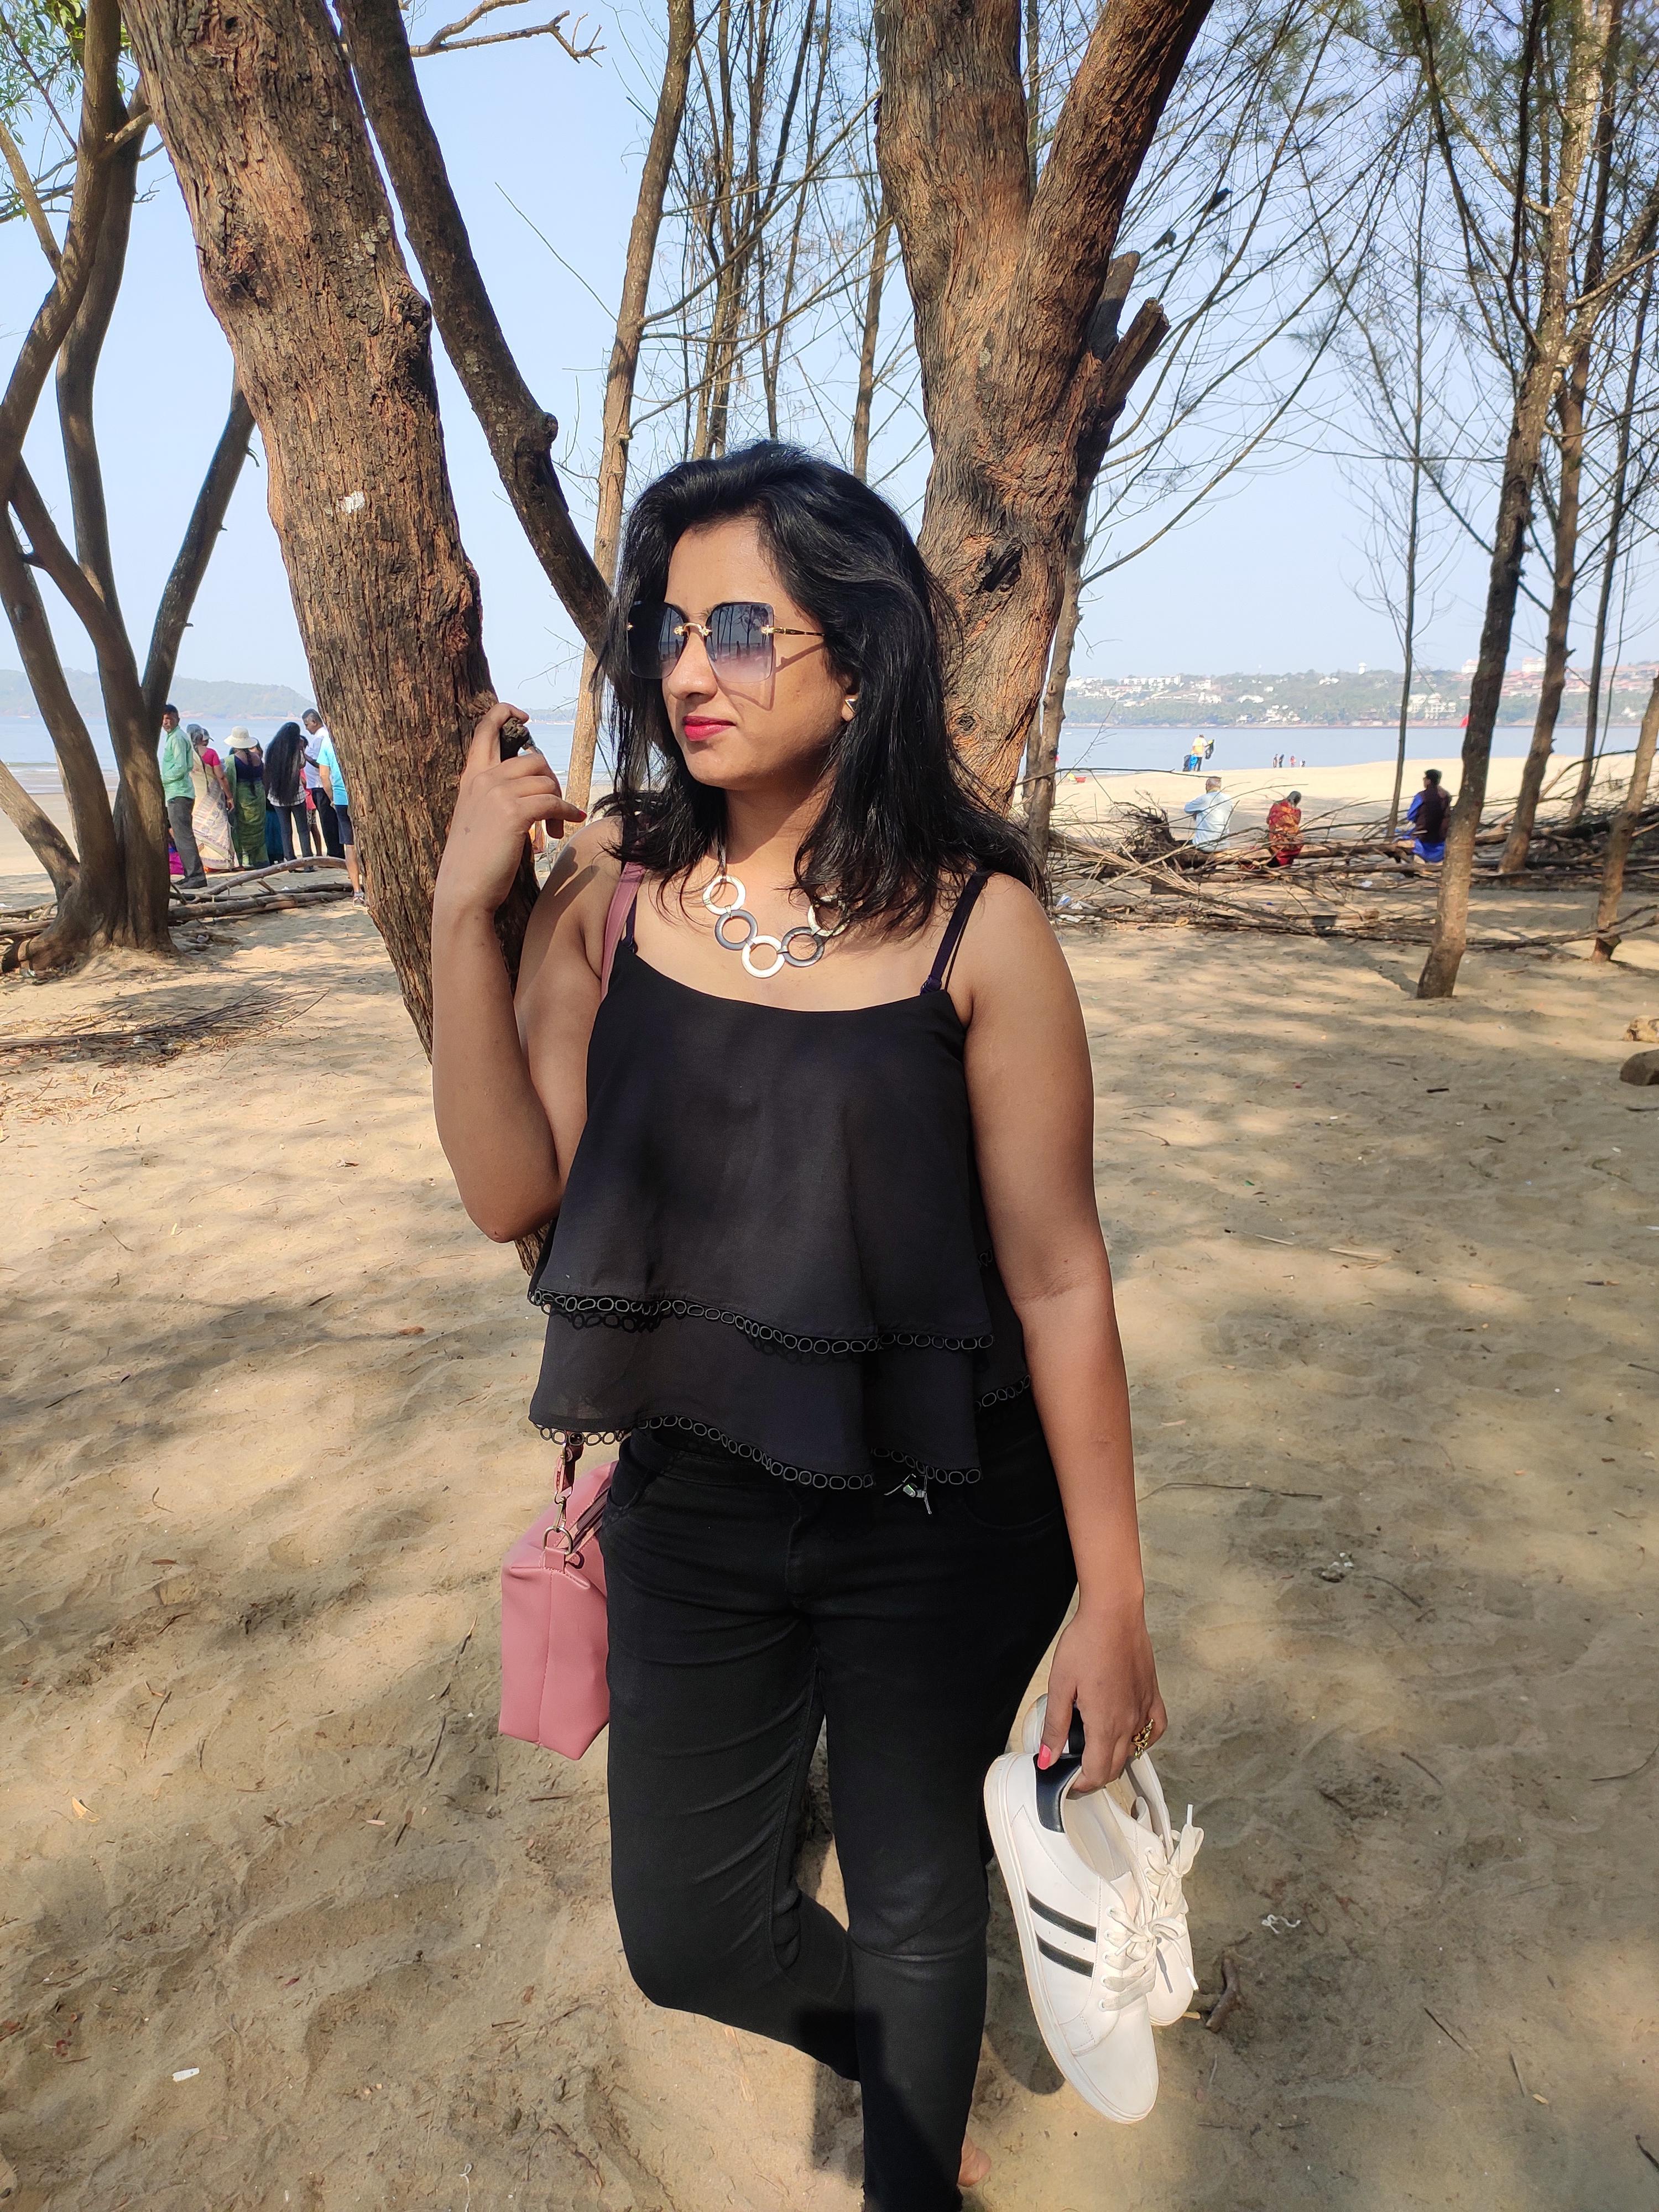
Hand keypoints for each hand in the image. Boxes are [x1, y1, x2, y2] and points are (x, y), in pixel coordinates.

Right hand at [434, 702, 585, 920]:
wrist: (463, 888)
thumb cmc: (474, 860)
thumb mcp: (479, 818)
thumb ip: (497, 796)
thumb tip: (533, 790)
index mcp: (471, 777)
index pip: (484, 730)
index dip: (503, 712)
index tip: (523, 715)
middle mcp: (483, 779)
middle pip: (533, 759)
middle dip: (552, 781)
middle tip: (555, 808)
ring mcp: (497, 793)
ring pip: (546, 781)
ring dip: (560, 803)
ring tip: (556, 829)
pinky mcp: (514, 813)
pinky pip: (552, 802)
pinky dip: (566, 812)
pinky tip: (570, 823)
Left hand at [1038, 1594, 1165, 1790]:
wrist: (1114, 1614)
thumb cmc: (1086, 1643)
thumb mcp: (1060, 1685)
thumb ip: (1055, 1727)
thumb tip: (1047, 1759)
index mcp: (1105, 1724)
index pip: (1097, 1773)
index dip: (1080, 1784)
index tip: (1066, 1779)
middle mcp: (1129, 1723)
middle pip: (1115, 1768)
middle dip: (1094, 1776)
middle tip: (1075, 1767)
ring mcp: (1144, 1710)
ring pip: (1133, 1750)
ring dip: (1114, 1758)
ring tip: (1094, 1746)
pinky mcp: (1152, 1695)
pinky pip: (1154, 1730)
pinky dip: (1142, 1739)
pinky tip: (1128, 1731)